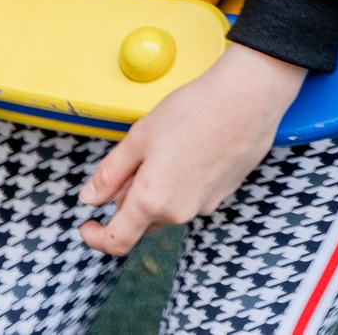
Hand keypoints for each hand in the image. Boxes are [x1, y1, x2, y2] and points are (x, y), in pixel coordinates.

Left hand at [78, 44, 307, 255]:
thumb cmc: (194, 110)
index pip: (117, 241)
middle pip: (143, 221)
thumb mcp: (139, 137)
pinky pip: (193, 196)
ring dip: (158, 189)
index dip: (96, 237)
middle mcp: (180, 211)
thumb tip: (89, 198)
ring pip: (169, 207)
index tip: (89, 223)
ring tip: (167, 145)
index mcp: (152, 200)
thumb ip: (109, 173)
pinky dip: (183, 182)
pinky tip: (191, 147)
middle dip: (130, 199)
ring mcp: (206, 204)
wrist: (248, 97)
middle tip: (135, 158)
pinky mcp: (225, 192)